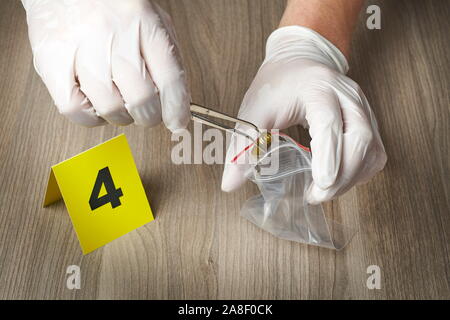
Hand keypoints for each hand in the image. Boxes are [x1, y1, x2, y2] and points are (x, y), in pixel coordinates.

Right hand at [22, 0, 189, 130]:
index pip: (170, 79)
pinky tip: (94, 102)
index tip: (177, 122)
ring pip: (110, 108)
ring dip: (120, 116)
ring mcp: (81, 48)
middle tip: (145, 111)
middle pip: (141, 99)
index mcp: (144, 23)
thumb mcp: (152, 20)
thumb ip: (167, 58)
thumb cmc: (112, 5)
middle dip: (148, 115)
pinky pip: (74, 109)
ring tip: (118, 101)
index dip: (176, 110)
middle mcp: (114, 35)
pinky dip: (90, 117)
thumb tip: (177, 104)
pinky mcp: (52, 61)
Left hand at [222, 26, 386, 203]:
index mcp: (318, 88)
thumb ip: (243, 145)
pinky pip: (375, 153)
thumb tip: (230, 184)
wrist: (301, 60)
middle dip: (342, 176)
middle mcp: (348, 96)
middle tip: (316, 195)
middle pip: (360, 139)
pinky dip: (360, 172)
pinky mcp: (369, 121)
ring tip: (324, 191)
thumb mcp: (254, 110)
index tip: (320, 184)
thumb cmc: (277, 84)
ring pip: (372, 150)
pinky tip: (339, 179)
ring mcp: (363, 108)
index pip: (330, 123)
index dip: (328, 155)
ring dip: (351, 178)